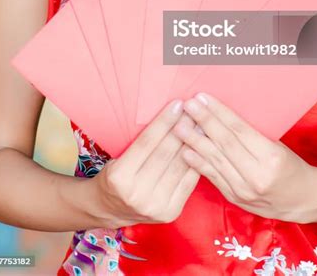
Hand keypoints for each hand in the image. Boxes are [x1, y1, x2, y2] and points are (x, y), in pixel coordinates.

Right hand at [92, 100, 200, 227]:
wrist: (112, 211)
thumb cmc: (117, 176)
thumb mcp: (119, 157)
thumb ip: (142, 143)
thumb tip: (172, 115)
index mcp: (120, 177)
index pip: (147, 142)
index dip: (164, 122)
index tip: (178, 103)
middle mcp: (137, 194)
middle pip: (165, 153)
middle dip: (183, 127)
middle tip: (196, 108)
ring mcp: (156, 206)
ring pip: (180, 165)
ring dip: (194, 141)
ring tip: (203, 122)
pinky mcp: (171, 212)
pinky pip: (189, 181)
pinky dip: (198, 160)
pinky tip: (204, 144)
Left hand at [172, 92, 313, 221]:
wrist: (301, 201)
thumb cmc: (290, 166)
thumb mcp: (277, 146)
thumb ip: (251, 134)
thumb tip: (221, 113)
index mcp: (271, 158)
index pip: (239, 131)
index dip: (219, 113)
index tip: (202, 98)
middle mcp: (256, 176)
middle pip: (224, 144)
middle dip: (204, 122)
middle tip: (187, 105)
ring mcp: (243, 190)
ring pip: (215, 160)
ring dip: (194, 141)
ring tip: (179, 125)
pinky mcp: (234, 198)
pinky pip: (212, 177)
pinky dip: (197, 163)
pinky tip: (185, 150)